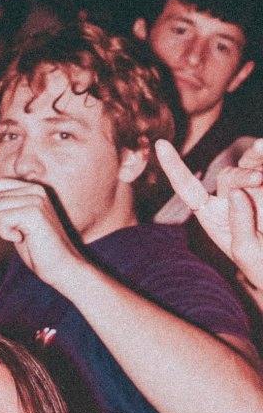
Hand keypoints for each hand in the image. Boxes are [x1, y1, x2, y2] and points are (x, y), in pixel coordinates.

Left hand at [0, 176, 82, 287]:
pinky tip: (24, 238)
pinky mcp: (34, 211)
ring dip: (1, 227)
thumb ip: (7, 207)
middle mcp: (36, 189)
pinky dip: (6, 233)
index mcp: (33, 188)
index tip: (15, 224)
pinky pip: (2, 217)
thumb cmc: (38, 249)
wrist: (62, 267)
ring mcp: (36, 198)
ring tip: (22, 235)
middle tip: (19, 233)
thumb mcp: (19, 223)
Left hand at [155, 139, 262, 289]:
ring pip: (248, 165)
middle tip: (259, 180)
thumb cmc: (261, 268)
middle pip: (228, 176)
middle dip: (241, 175)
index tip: (160, 144)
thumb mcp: (246, 252)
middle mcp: (229, 199)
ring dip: (256, 158)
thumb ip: (239, 223)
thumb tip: (236, 193)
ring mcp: (252, 192)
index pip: (188, 188)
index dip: (174, 167)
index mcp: (212, 214)